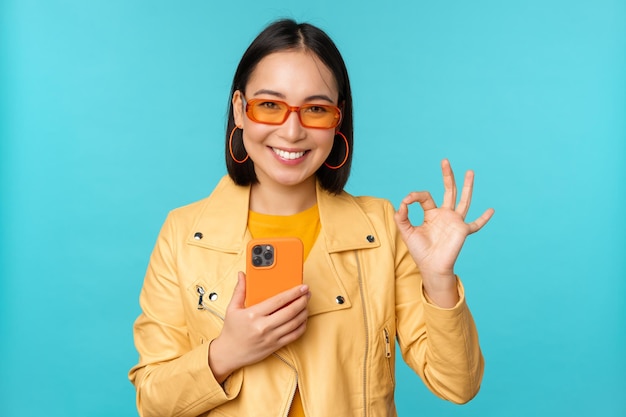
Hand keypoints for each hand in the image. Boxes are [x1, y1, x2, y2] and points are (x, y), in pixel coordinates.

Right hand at [208, 272, 309, 382]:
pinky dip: (301, 326)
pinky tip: (303, 319)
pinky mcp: (275, 346)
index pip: (278, 300)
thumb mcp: (232, 308)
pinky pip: (294, 336)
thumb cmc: (231, 331)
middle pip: (290, 311)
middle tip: (307, 294)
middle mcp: (263, 326)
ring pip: (294, 323)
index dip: (293, 292)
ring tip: (306, 304)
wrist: (229, 353)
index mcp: (253, 315)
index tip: (301, 287)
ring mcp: (271, 337)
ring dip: (304, 312)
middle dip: (302, 300)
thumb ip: (239, 290)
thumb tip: (242, 275)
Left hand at [394, 159, 493, 306]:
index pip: (426, 197)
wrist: (430, 266)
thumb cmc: (419, 251)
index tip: (406, 200)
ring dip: (467, 186)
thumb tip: (402, 202)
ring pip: (463, 200)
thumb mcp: (406, 232)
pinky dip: (484, 218)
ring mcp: (455, 221)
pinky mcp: (462, 231)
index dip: (415, 195)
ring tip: (470, 171)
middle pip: (448, 191)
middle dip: (447, 176)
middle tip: (445, 161)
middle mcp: (445, 215)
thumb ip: (402, 217)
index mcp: (432, 213)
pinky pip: (476, 224)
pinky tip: (491, 210)